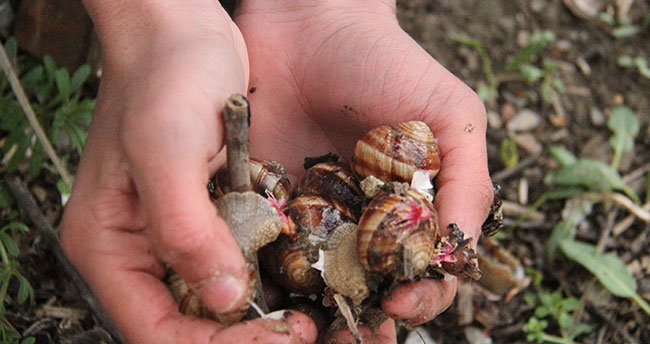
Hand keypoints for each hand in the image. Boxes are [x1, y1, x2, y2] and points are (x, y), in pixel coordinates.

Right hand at [60, 1, 314, 341]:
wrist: (184, 33)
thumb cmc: (164, 77)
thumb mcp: (166, 151)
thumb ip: (186, 232)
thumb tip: (224, 300)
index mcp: (109, 248)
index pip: (157, 332)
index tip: (278, 334)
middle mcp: (140, 252)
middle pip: (190, 325)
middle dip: (245, 336)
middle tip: (304, 327)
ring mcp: (176, 235)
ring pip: (218, 301)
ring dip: (262, 313)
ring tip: (312, 312)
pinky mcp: (209, 216)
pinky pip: (238, 262)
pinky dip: (269, 275)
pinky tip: (303, 274)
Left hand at [234, 0, 492, 340]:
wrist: (308, 25)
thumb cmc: (387, 65)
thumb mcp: (450, 116)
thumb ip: (468, 182)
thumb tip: (461, 252)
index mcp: (409, 212)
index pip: (422, 275)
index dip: (419, 299)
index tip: (401, 303)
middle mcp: (361, 223)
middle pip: (368, 292)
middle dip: (365, 321)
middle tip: (352, 335)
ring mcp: (311, 218)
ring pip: (315, 285)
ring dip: (316, 315)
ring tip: (306, 330)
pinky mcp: (265, 204)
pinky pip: (267, 253)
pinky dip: (268, 278)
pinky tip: (266, 291)